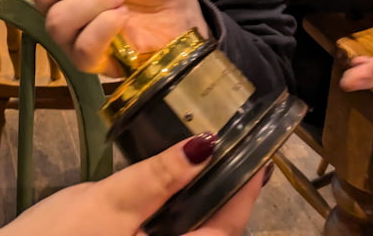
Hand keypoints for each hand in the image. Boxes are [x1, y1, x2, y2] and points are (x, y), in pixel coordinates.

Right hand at [0, 135, 264, 235]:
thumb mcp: (109, 204)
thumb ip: (158, 177)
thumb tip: (205, 145)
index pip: (226, 229)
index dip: (248, 191)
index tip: (263, 153)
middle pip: (213, 234)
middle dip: (230, 194)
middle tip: (238, 149)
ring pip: (190, 233)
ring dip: (205, 201)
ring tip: (209, 158)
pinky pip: (168, 234)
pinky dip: (178, 210)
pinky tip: (170, 185)